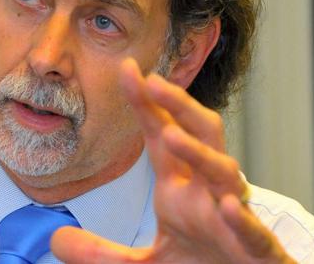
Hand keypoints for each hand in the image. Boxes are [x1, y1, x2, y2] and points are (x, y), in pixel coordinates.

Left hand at [51, 59, 293, 262]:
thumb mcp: (143, 263)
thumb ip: (100, 252)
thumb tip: (56, 239)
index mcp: (183, 187)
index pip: (162, 135)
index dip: (147, 103)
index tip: (126, 68)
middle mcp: (209, 191)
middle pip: (200, 135)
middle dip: (179, 107)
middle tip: (153, 82)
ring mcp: (234, 217)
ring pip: (224, 173)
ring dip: (199, 154)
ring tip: (170, 136)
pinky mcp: (257, 250)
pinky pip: (251, 229)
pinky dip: (240, 217)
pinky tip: (224, 205)